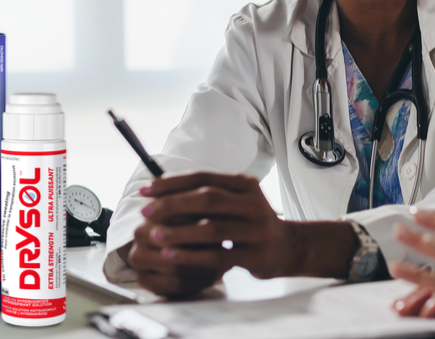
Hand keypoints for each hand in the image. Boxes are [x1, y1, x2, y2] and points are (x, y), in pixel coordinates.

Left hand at [133, 172, 294, 290]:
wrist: (288, 247)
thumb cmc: (251, 222)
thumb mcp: (237, 200)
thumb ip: (207, 192)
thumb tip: (160, 187)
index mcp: (245, 185)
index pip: (204, 177)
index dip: (173, 182)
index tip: (146, 190)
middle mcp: (253, 203)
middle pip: (208, 199)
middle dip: (173, 204)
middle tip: (146, 212)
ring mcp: (256, 230)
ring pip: (212, 229)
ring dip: (179, 232)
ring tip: (154, 235)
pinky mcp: (255, 256)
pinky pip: (218, 257)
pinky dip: (191, 256)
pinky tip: (171, 256)